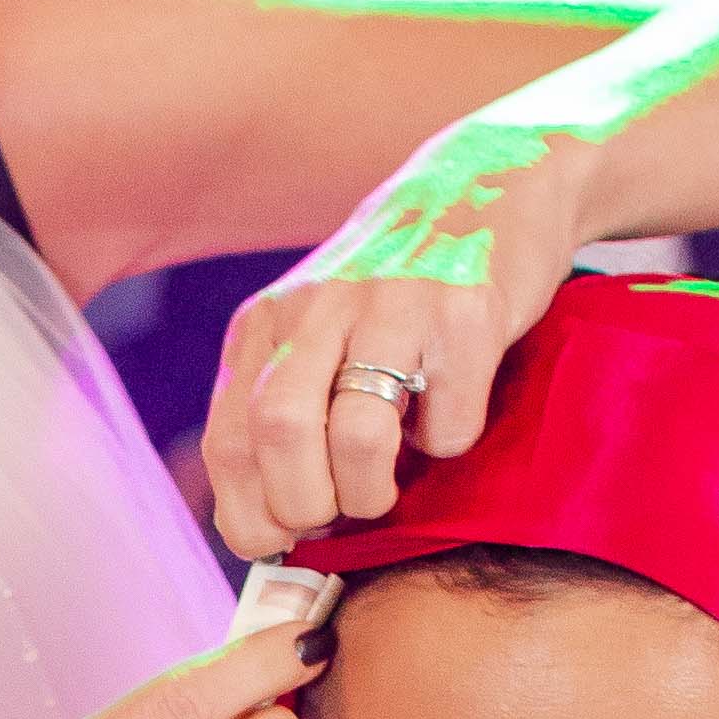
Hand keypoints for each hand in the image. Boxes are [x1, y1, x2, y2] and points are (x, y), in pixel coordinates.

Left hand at [200, 110, 593, 555]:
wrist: (492, 181)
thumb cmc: (395, 293)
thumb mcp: (315, 332)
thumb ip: (285, 409)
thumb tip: (269, 532)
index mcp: (266, 326)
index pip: (226, 444)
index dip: (248, 515)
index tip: (283, 536)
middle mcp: (317, 309)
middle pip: (278, 434)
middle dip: (306, 505)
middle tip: (340, 512)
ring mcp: (392, 305)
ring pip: (357, 435)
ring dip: (374, 490)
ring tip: (392, 481)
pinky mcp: (466, 312)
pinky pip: (448, 422)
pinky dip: (449, 443)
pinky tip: (451, 409)